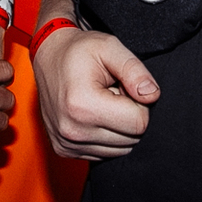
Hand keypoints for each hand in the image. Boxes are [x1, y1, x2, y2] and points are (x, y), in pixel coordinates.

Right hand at [33, 25, 158, 159]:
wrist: (48, 57)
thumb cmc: (80, 50)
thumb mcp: (110, 47)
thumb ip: (135, 71)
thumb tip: (152, 96)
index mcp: (83, 105)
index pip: (139, 123)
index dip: (139, 102)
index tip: (122, 87)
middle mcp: (72, 130)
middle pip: (131, 139)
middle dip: (128, 115)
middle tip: (112, 93)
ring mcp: (66, 144)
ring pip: (120, 149)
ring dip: (118, 127)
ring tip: (102, 103)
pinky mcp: (64, 150)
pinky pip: (104, 153)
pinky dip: (105, 135)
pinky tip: (93, 114)